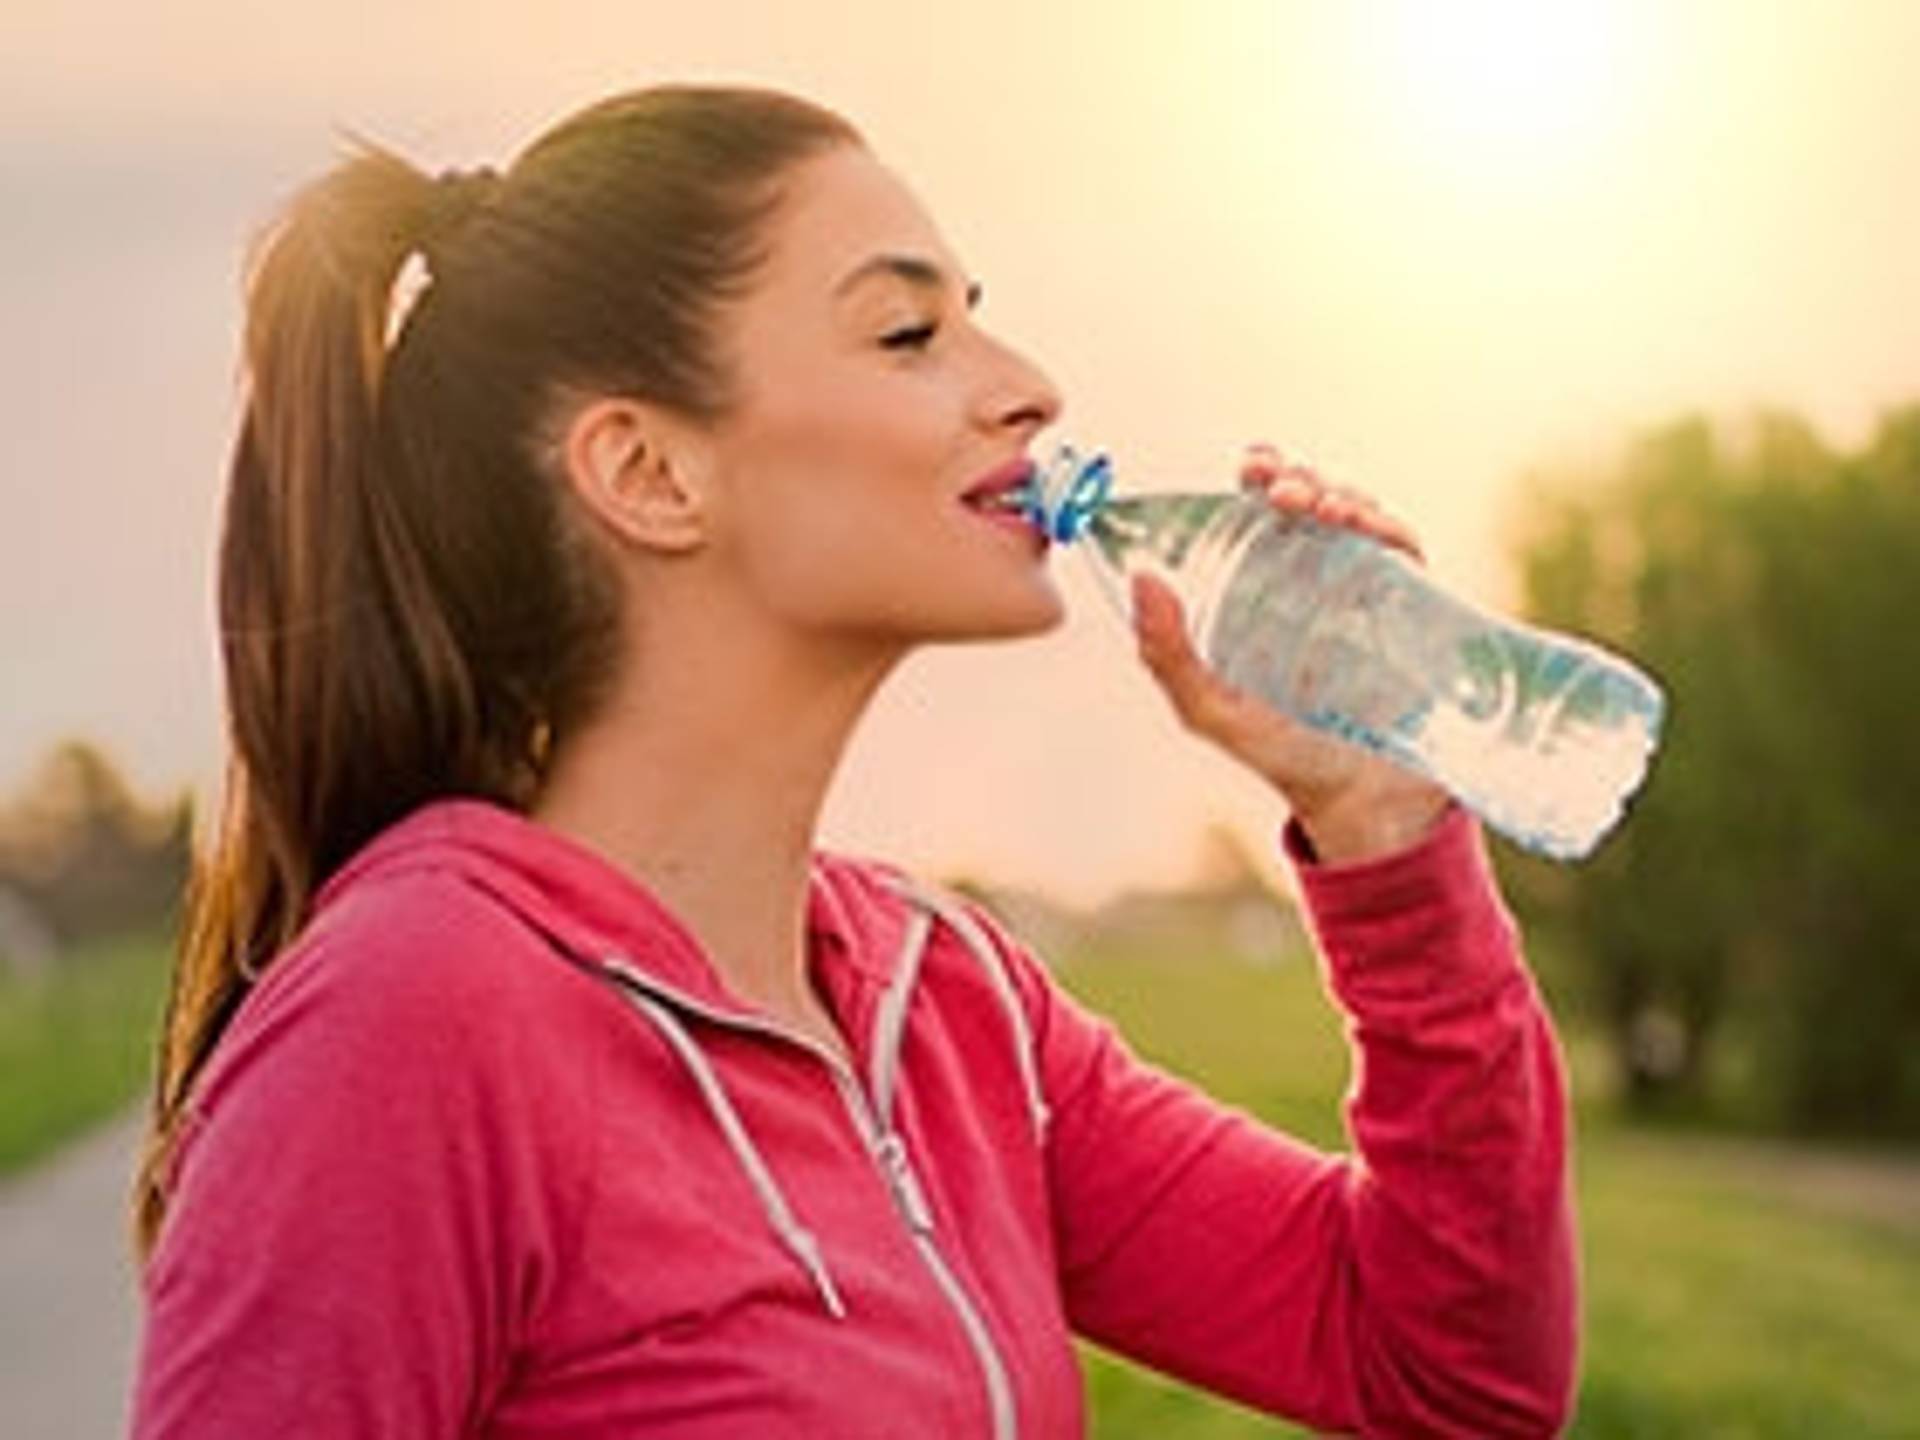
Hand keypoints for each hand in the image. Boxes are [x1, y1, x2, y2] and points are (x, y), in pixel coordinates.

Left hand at [1130, 443, 1451, 863]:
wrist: (1365, 804)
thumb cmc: (1284, 756)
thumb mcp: (1211, 709)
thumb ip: (1167, 654)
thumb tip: (1142, 580)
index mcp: (1268, 593)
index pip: (1263, 519)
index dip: (1259, 481)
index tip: (1248, 467)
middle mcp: (1319, 583)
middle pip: (1312, 506)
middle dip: (1296, 479)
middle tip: (1274, 483)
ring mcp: (1370, 592)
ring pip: (1357, 517)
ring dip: (1335, 494)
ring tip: (1309, 502)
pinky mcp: (1415, 608)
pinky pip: (1404, 549)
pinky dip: (1383, 524)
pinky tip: (1358, 522)